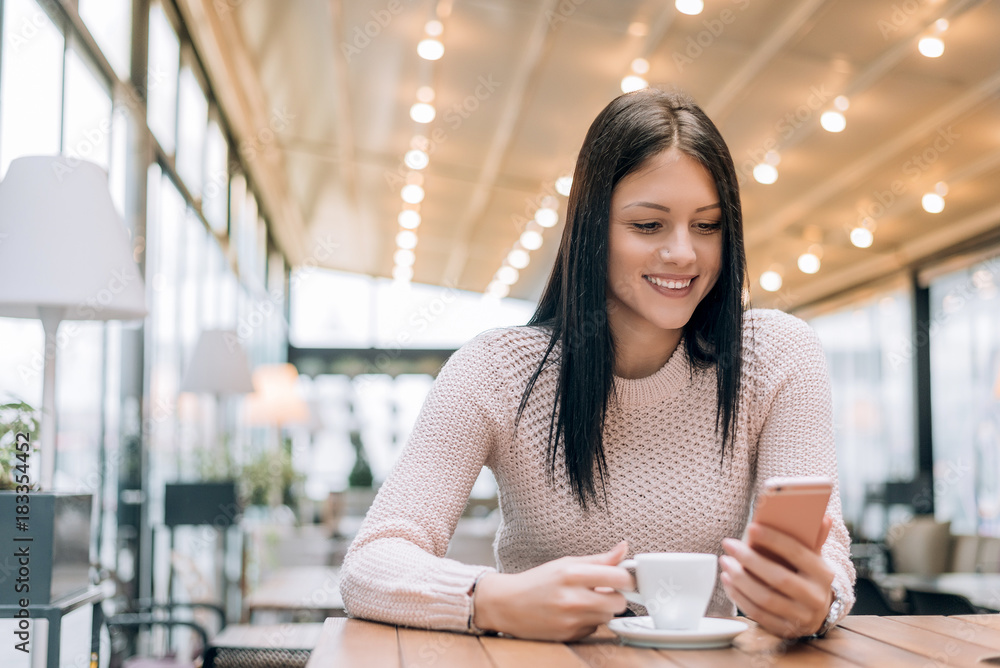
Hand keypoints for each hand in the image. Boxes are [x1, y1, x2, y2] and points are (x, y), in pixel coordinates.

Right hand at [473, 540, 631, 640]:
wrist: (508, 605)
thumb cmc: (538, 582)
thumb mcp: (566, 564)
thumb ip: (599, 559)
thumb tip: (625, 548)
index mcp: (572, 574)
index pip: (619, 578)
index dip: (628, 579)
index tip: (625, 578)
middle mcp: (572, 598)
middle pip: (619, 602)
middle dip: (616, 596)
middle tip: (605, 591)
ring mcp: (571, 620)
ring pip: (608, 617)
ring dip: (602, 610)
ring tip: (585, 601)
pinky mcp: (569, 636)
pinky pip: (594, 629)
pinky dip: (589, 622)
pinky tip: (574, 614)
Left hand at [719, 515, 835, 638]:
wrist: (816, 611)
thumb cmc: (806, 574)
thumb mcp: (813, 556)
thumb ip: (813, 538)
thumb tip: (824, 517)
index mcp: (824, 574)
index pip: (797, 553)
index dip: (773, 540)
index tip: (750, 528)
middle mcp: (815, 597)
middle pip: (779, 578)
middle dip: (750, 560)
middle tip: (729, 544)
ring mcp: (801, 617)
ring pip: (766, 598)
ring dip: (740, 579)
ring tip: (725, 562)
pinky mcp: (785, 630)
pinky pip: (758, 614)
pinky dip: (739, 597)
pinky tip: (728, 581)